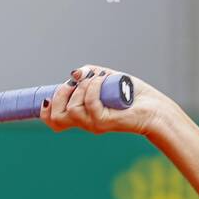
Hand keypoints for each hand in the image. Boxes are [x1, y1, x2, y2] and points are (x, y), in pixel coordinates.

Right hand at [39, 64, 164, 137]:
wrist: (154, 108)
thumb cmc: (132, 95)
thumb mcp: (106, 79)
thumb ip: (90, 74)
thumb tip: (74, 74)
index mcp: (82, 116)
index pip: (53, 121)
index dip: (44, 109)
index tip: (51, 94)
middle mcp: (86, 123)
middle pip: (56, 117)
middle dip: (60, 95)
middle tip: (75, 83)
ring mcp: (95, 124)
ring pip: (72, 109)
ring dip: (81, 88)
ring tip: (97, 79)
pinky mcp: (106, 123)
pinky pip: (90, 104)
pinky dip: (93, 87)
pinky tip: (103, 80)